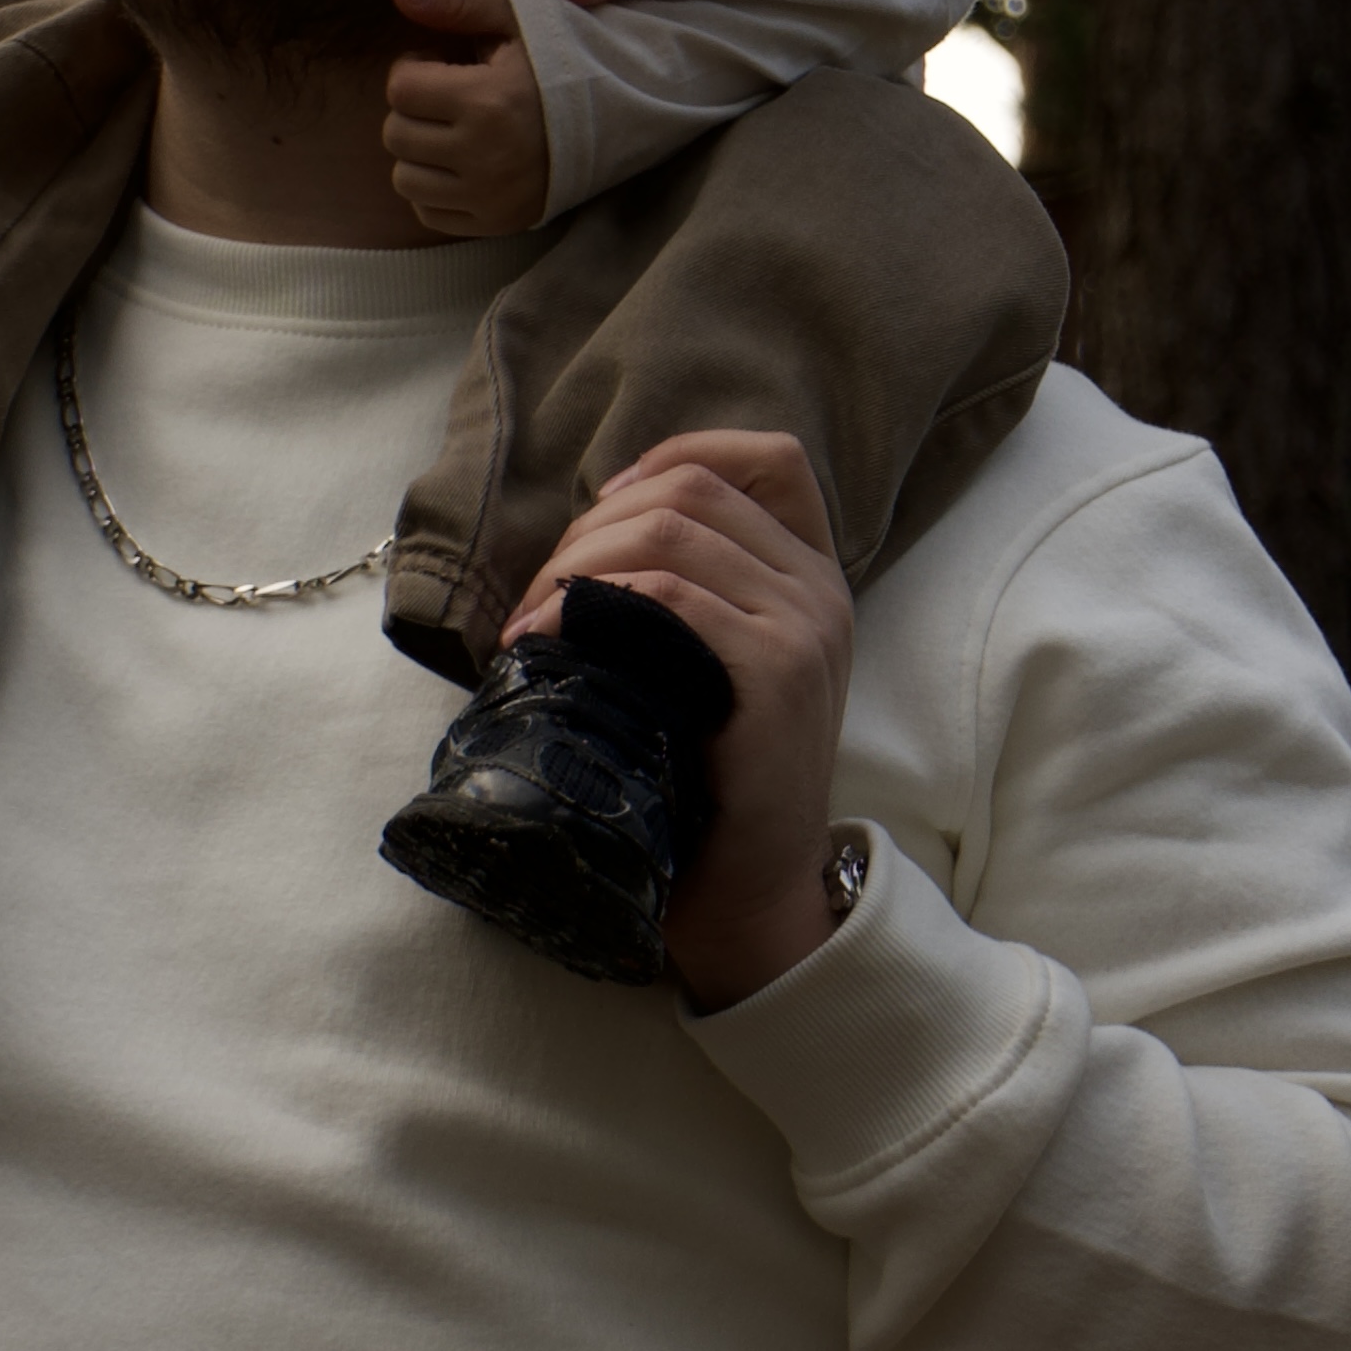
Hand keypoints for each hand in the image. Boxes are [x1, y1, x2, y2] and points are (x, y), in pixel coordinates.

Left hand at [385, 0, 553, 240]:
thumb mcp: (517, 17)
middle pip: (397, 135)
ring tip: (453, 131)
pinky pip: (428, 214)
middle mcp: (485, 155)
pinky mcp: (497, 224)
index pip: (401, 89)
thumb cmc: (564, 58)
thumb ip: (457, 2)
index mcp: (489, 100)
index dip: (413, 70)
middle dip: (413, 110)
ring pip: (405, 179)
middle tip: (447, 98)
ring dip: (419, 152)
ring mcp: (491, 196)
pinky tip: (461, 164)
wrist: (622, 114)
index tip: (441, 65)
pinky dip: (434, 189)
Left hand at [519, 426, 854, 1008]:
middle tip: (540, 591)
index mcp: (812, 578)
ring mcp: (805, 626)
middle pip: (693, 487)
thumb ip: (689, 599)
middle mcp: (820, 590)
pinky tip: (543, 640)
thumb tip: (583, 544)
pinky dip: (589, 603)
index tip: (605, 506)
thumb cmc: (709, 787)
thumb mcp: (712, 673)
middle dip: (593, 522)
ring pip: (671, 531)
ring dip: (576, 562)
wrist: (751, 896)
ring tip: (530, 620)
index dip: (677, 455)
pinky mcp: (778, 673)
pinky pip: (670, 595)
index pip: (767, 458)